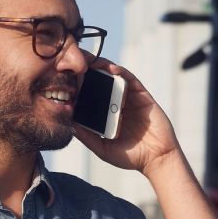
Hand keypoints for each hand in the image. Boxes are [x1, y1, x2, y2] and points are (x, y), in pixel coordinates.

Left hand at [72, 58, 181, 175]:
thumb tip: (67, 123)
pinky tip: (108, 68)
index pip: (89, 95)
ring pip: (113, 77)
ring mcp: (129, 98)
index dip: (77, 86)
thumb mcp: (102, 147)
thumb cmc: (131, 156)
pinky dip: (119, 72)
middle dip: (85, 71)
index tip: (61, 78)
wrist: (156, 159)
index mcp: (106, 114)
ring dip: (100, 66)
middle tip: (70, 61)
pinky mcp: (142, 95)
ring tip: (86, 59)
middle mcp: (117, 103)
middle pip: (99, 82)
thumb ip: (87, 136)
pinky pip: (130, 79)